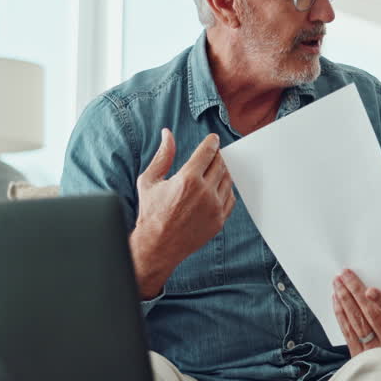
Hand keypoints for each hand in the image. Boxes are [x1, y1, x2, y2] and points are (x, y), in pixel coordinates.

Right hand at [129, 129, 234, 298]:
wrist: (157, 246)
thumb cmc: (151, 213)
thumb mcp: (150, 180)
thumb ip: (163, 155)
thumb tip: (167, 134)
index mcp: (188, 179)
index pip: (208, 152)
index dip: (212, 142)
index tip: (213, 139)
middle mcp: (204, 192)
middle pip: (220, 164)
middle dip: (216, 156)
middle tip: (211, 155)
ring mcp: (214, 207)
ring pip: (228, 180)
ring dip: (222, 172)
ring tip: (212, 171)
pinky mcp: (219, 220)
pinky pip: (230, 198)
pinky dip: (226, 190)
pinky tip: (216, 188)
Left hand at [331, 270, 380, 355]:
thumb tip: (370, 289)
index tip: (370, 290)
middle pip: (370, 315)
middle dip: (356, 291)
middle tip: (345, 274)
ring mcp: (373, 351)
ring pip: (356, 321)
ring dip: (345, 299)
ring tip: (338, 282)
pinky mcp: (358, 356)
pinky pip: (347, 331)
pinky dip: (340, 314)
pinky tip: (336, 300)